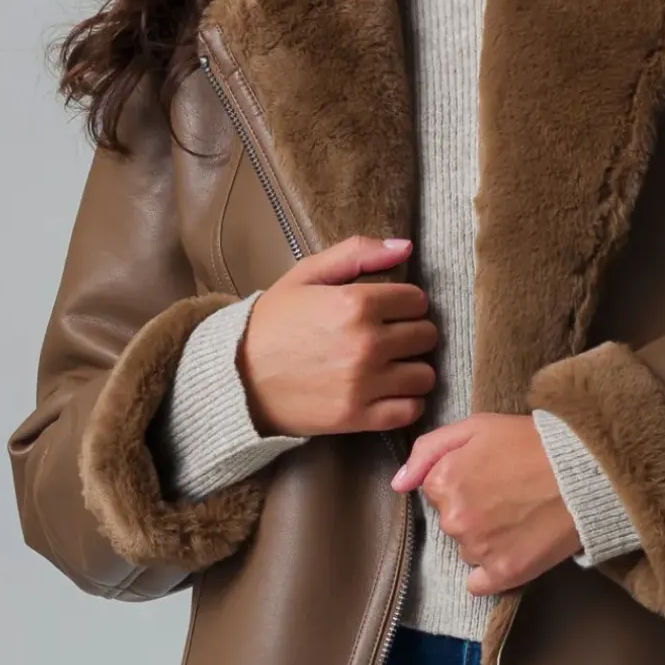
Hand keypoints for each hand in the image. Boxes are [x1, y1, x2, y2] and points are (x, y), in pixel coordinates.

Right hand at [236, 236, 436, 436]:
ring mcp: (365, 384)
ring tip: (392, 367)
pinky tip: (389, 393)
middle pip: (426, 336)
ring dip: (413, 369)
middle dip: (412, 334)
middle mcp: (367, 343)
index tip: (391, 311)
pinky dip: (407, 402)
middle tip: (391, 339)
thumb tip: (406, 246)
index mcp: (356, 303)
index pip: (417, 301)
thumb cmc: (273, 322)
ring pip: (425, 375)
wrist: (237, 377)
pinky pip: (411, 409)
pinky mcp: (358, 417)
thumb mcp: (307, 274)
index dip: (406, 304)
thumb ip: (357, 253)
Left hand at [390, 413, 581, 595]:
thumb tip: (398, 483)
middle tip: (509, 492)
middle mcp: (453, 520)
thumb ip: (428, 450)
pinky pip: (480, 583)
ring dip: (484, 537)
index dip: (463, 479)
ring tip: (520, 514)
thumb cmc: (531, 442)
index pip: (436, 490)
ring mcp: (478, 550)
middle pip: (450, 521)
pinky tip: (514, 548)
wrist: (584, 470)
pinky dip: (492, 570)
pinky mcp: (504, 574)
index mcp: (442, 482)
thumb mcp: (476, 427)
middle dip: (472, 508)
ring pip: (467, 549)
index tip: (490, 473)